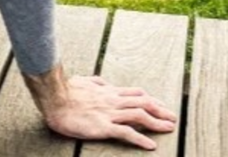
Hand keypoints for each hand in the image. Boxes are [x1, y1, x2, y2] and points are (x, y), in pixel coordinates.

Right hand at [24, 65, 176, 150]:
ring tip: (169, 128)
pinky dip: (140, 139)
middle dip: (160, 110)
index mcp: (108, 91)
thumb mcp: (83, 81)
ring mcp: (109, 113)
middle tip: (173, 117)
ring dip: (156, 122)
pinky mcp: (103, 126)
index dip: (150, 99)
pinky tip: (150, 145)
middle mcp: (112, 100)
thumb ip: (96, 83)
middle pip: (142, 103)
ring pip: (139, 115)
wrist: (55, 98)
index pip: (135, 93)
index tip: (161, 105)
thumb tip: (103, 83)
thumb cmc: (66, 90)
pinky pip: (126, 132)